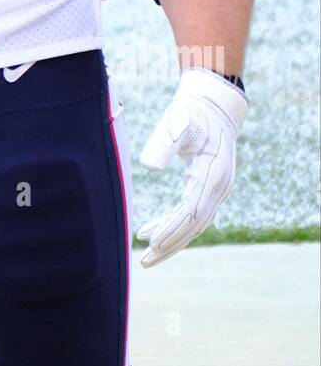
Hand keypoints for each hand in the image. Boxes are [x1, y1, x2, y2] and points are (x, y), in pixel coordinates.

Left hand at [137, 66, 247, 267]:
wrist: (213, 103)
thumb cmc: (192, 111)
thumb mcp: (178, 121)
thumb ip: (164, 142)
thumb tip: (148, 166)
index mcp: (214, 174)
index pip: (192, 212)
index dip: (172, 230)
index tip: (151, 244)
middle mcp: (219, 186)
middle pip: (195, 225)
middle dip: (171, 244)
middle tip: (146, 262)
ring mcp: (217, 188)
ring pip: (194, 223)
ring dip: (171, 238)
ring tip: (146, 252)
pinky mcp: (208, 186)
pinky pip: (192, 213)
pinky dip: (173, 223)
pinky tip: (151, 229)